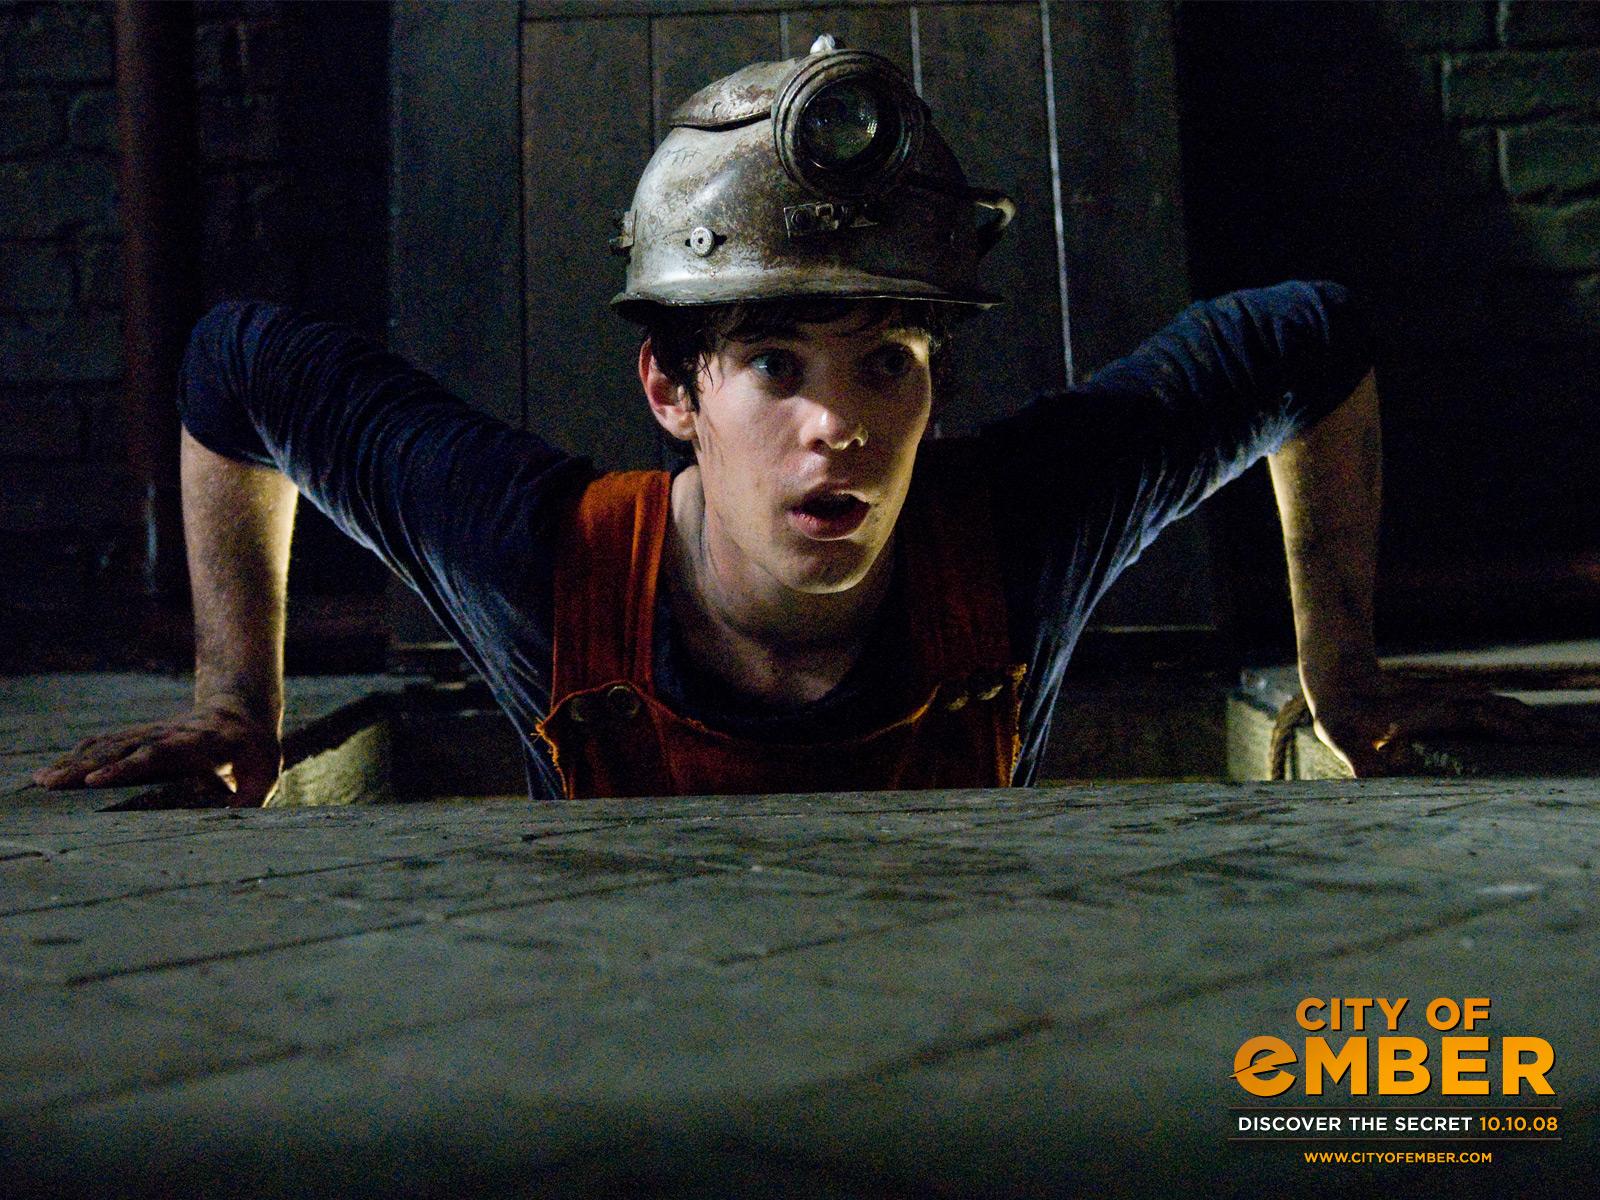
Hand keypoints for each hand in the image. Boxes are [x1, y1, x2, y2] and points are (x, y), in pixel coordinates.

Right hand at [32, 697, 281, 806]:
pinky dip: (81, 754)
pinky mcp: (143, 736)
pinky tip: (56, 769)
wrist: (244, 710)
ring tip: (41, 780)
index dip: (126, 765)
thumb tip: (228, 822)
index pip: (157, 753)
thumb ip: (250, 797)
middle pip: (122, 748)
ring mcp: (153, 732)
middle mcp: (169, 734)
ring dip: (74, 761)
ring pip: (109, 744)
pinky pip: (108, 743)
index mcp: (198, 743)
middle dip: (85, 766)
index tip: (95, 780)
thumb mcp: (265, 771)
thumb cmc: (256, 749)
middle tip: (50, 783)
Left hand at [1307, 671, 1590, 776]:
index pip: (1482, 717)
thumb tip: (1365, 777)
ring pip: (1511, 714)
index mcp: (1432, 711)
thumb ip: (1355, 758)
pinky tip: (1548, 734)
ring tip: (1582, 740)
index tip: (1543, 735)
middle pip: (1510, 715)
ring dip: (1545, 726)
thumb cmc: (1340, 714)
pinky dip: (1528, 724)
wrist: (1340, 680)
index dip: (1512, 725)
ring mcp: (1458, 706)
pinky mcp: (1458, 711)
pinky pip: (1501, 716)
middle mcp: (1453, 704)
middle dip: (1547, 729)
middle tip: (1587, 743)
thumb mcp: (1340, 736)